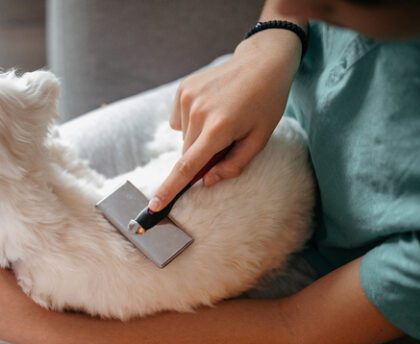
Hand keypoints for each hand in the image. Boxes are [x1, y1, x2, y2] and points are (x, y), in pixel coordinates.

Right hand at [149, 29, 301, 211]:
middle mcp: (199, 113)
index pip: (188, 166)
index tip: (154, 206)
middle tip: (225, 140)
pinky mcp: (182, 89)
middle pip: (188, 153)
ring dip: (198, 137)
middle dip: (201, 156)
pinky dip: (192, 121)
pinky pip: (180, 120)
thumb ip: (234, 164)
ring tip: (221, 117)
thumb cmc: (266, 102)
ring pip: (184, 137)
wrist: (262, 61)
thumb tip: (207, 180)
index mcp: (219, 128)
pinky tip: (211, 107)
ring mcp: (188, 98)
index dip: (170, 189)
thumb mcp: (260, 138)